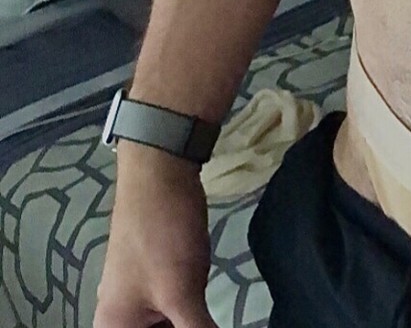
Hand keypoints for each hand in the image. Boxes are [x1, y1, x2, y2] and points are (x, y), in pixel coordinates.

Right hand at [94, 144, 217, 327]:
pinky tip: (208, 314)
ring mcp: (141, 298)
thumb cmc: (162, 237)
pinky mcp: (160, 281)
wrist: (159, 177)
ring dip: (191, 325)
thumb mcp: (181, 294)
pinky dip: (192, 317)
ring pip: (169, 327)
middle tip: (208, 320)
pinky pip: (175, 312)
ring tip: (211, 317)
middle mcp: (121, 319)